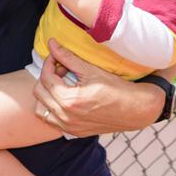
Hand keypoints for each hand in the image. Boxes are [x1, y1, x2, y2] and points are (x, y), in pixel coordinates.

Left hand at [32, 38, 165, 137]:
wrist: (136, 109)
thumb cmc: (116, 88)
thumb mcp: (90, 70)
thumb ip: (67, 57)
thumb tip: (51, 43)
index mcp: (69, 101)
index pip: (46, 78)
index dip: (49, 63)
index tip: (57, 57)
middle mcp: (66, 117)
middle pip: (39, 92)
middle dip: (47, 78)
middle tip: (61, 70)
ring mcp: (69, 127)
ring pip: (40, 109)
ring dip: (46, 95)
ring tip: (61, 85)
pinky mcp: (74, 132)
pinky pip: (51, 121)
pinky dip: (51, 109)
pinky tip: (64, 98)